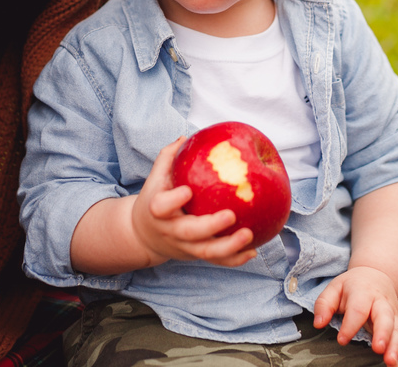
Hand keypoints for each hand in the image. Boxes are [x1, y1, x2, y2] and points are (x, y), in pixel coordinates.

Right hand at [131, 138, 257, 267]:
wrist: (144, 235)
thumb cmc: (156, 198)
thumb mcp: (156, 178)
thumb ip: (169, 157)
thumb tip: (187, 137)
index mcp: (158, 211)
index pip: (161, 207)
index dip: (173, 201)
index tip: (188, 190)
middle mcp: (171, 231)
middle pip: (189, 233)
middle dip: (211, 226)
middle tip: (231, 215)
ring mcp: (185, 247)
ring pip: (206, 252)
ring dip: (229, 247)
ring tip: (249, 234)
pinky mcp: (196, 255)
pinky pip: (217, 261)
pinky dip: (235, 259)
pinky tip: (253, 251)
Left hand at [313, 266, 397, 366]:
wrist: (376, 275)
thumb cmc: (352, 285)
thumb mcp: (335, 287)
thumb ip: (324, 304)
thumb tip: (318, 324)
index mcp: (363, 291)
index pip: (357, 309)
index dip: (350, 325)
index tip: (342, 340)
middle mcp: (381, 302)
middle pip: (384, 317)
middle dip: (382, 333)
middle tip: (378, 348)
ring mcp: (392, 312)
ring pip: (395, 329)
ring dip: (394, 346)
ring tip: (390, 362)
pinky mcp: (397, 322)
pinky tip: (395, 362)